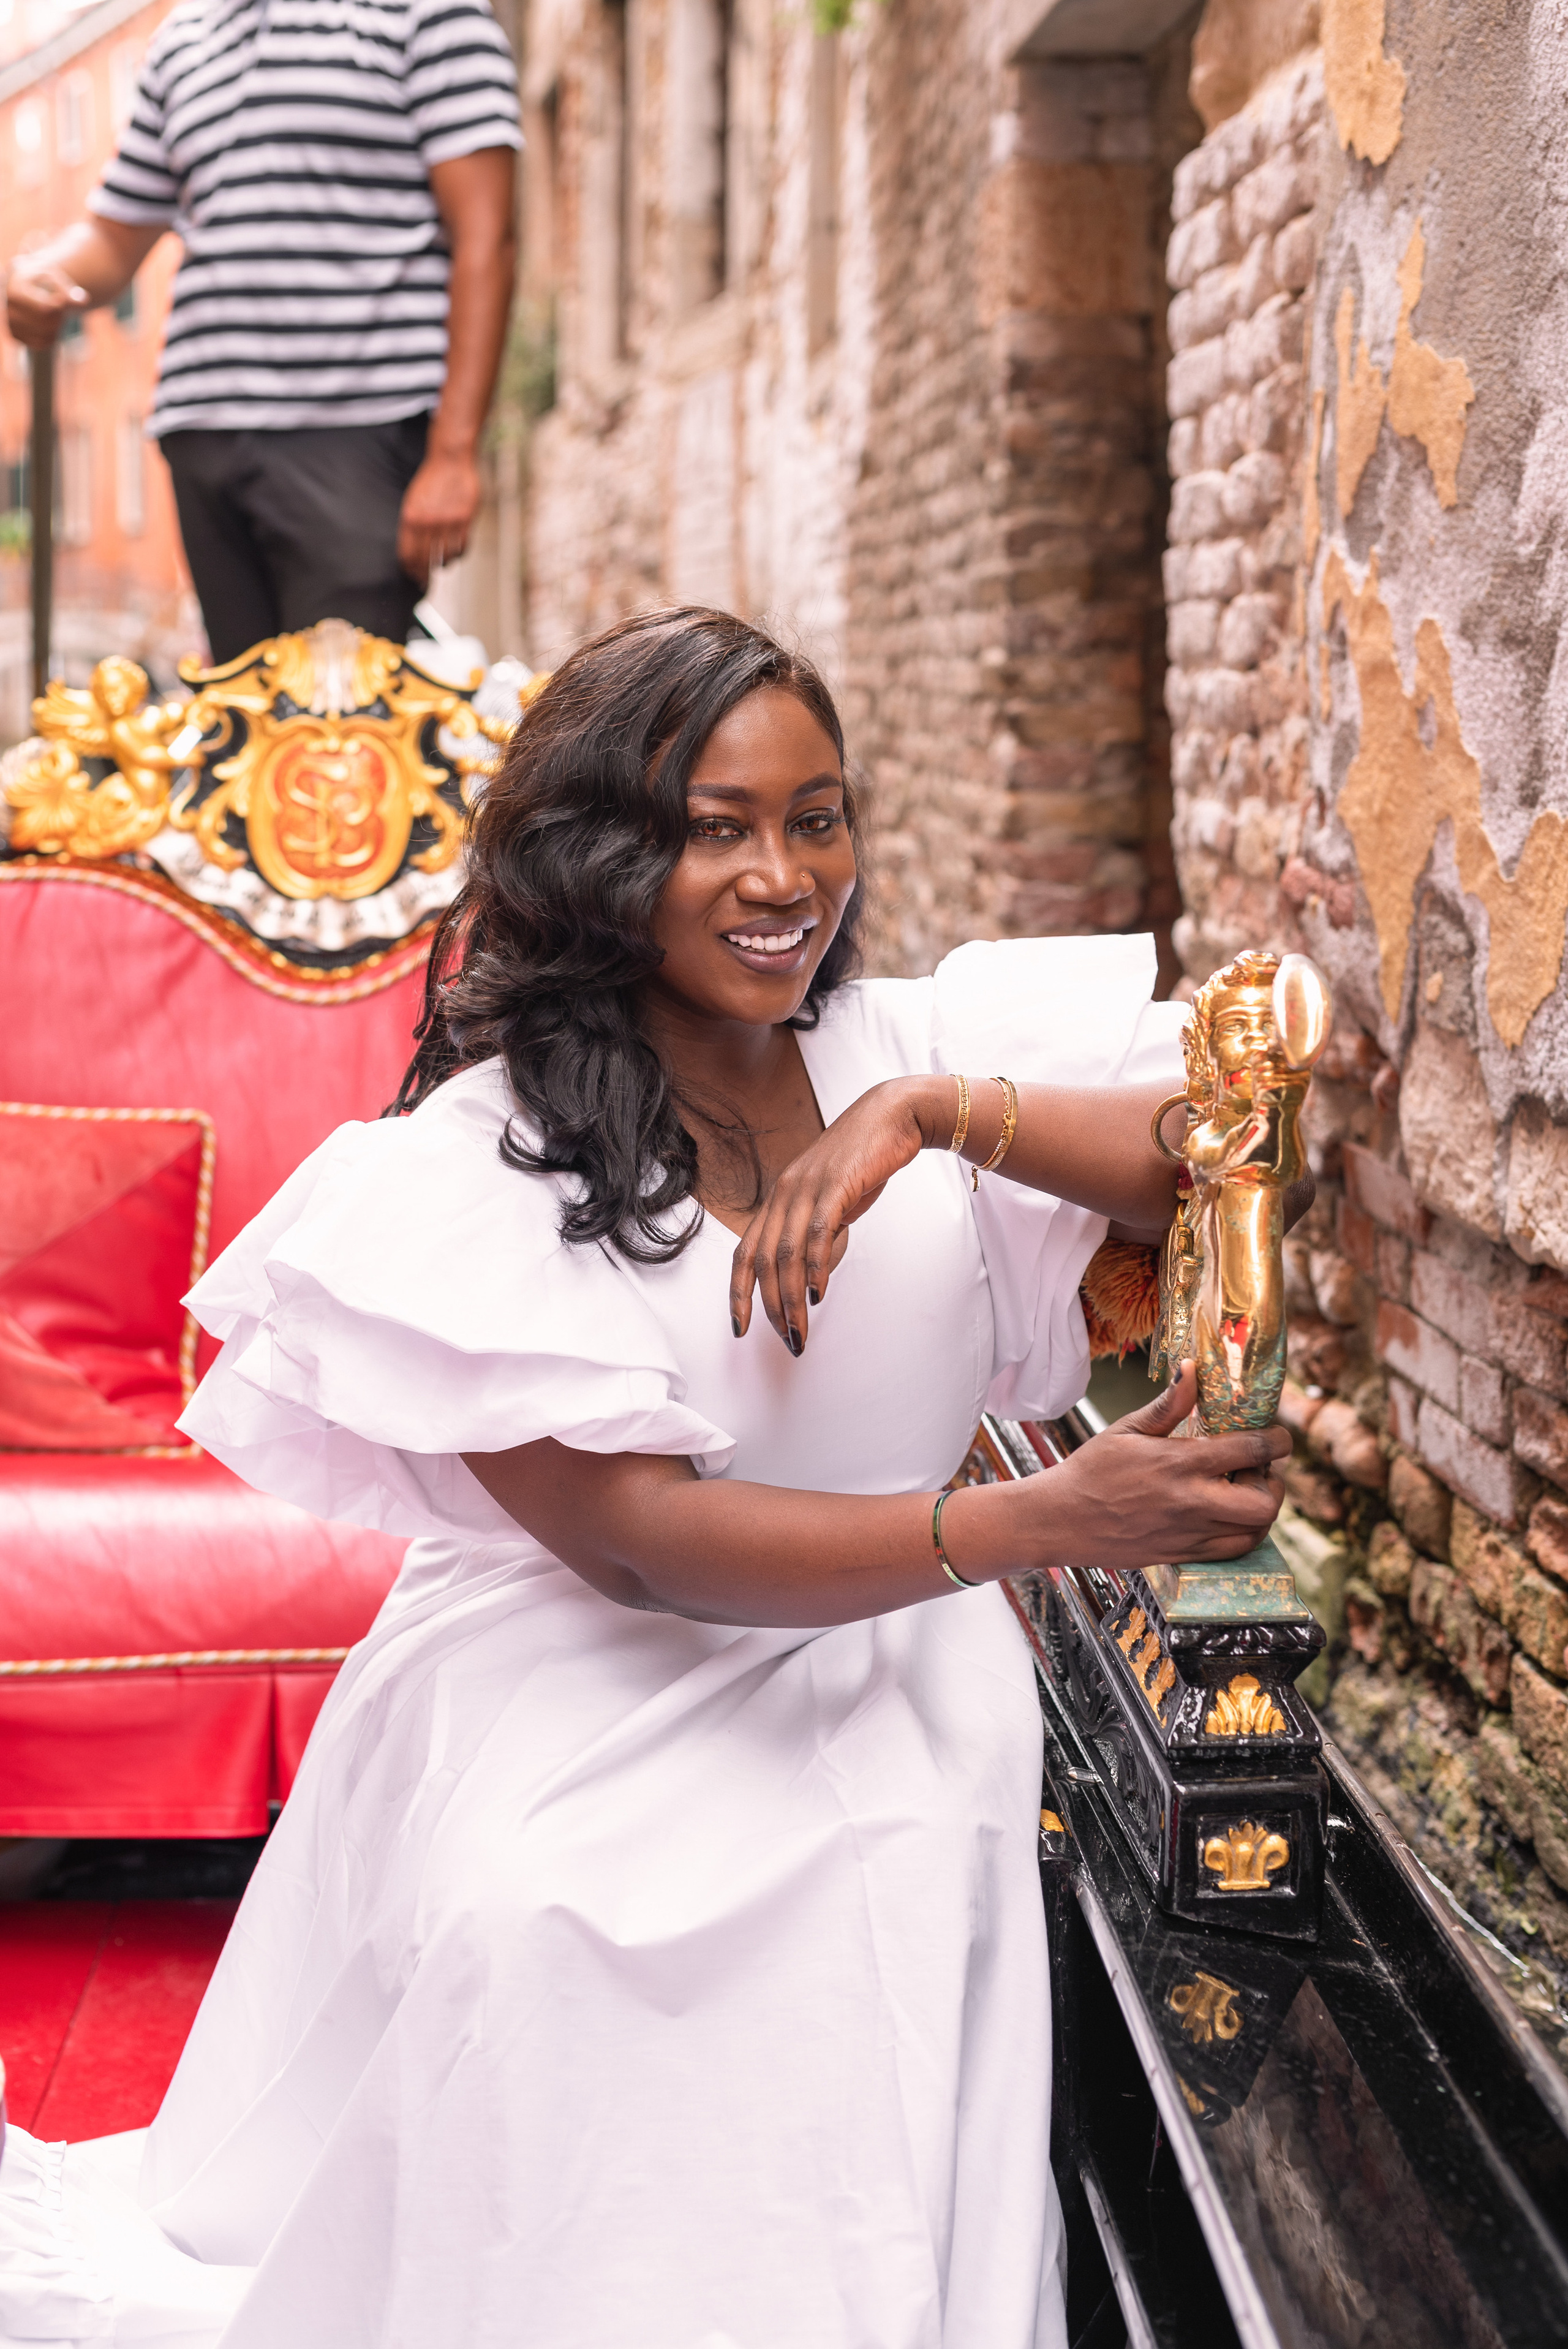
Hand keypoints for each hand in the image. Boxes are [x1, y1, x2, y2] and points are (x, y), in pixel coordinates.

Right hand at [6, 255, 87, 347]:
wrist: (24, 285)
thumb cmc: (41, 280)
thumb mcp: (53, 277)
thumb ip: (68, 289)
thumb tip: (83, 301)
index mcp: (15, 291)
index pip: (45, 309)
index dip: (60, 307)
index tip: (63, 300)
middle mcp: (9, 309)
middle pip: (46, 323)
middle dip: (59, 316)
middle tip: (59, 307)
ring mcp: (11, 324)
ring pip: (44, 335)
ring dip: (56, 327)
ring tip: (53, 314)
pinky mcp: (15, 336)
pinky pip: (41, 344)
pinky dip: (51, 337)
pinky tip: (49, 325)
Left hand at [397, 446, 481, 581]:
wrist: (450, 461)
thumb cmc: (430, 482)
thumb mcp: (412, 502)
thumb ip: (412, 527)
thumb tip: (412, 553)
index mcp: (411, 518)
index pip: (408, 555)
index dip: (409, 569)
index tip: (411, 575)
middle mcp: (429, 522)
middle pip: (425, 560)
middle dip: (423, 574)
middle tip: (424, 582)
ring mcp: (448, 522)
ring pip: (445, 557)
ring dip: (442, 566)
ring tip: (440, 567)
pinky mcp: (465, 520)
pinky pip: (462, 548)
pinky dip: (457, 555)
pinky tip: (454, 554)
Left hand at [730, 1077, 938, 1352]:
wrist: (893, 1117)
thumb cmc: (863, 1160)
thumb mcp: (831, 1200)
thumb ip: (817, 1232)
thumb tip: (810, 1272)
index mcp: (778, 1198)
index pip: (744, 1253)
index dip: (738, 1293)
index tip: (741, 1328)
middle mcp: (783, 1193)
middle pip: (761, 1261)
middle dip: (770, 1308)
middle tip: (787, 1340)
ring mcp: (806, 1188)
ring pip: (785, 1253)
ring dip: (790, 1298)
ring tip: (800, 1330)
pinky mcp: (834, 1186)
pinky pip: (817, 1233)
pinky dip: (814, 1267)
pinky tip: (817, 1294)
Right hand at [1019, 1364, 1288, 1570]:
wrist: (1061, 1520)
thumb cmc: (1091, 1470)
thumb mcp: (1127, 1429)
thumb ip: (1168, 1404)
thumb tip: (1192, 1369)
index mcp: (1179, 1463)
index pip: (1251, 1450)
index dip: (1276, 1440)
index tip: (1277, 1436)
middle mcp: (1192, 1502)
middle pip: (1265, 1502)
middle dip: (1275, 1483)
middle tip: (1261, 1470)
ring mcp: (1190, 1534)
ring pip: (1255, 1531)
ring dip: (1263, 1510)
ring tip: (1245, 1492)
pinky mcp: (1184, 1555)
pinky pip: (1234, 1551)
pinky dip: (1245, 1533)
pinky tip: (1230, 1515)